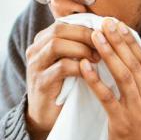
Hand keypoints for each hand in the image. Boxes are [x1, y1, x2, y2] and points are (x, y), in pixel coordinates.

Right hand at [24, 22, 100, 139]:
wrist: (46, 116)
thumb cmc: (63, 86)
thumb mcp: (70, 61)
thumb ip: (79, 45)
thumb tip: (106, 29)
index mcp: (42, 41)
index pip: (64, 23)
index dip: (85, 26)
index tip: (105, 34)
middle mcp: (35, 50)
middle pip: (59, 29)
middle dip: (85, 34)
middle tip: (104, 43)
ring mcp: (35, 66)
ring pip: (57, 45)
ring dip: (81, 49)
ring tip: (98, 58)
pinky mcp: (41, 83)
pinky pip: (61, 67)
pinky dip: (80, 67)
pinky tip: (91, 72)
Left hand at [81, 18, 140, 139]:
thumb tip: (139, 67)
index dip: (131, 42)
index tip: (119, 26)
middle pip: (135, 64)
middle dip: (118, 41)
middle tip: (105, 22)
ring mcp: (139, 112)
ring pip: (123, 76)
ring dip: (108, 53)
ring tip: (95, 37)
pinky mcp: (122, 123)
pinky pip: (107, 97)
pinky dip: (96, 80)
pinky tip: (85, 66)